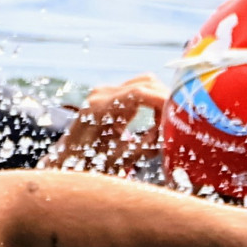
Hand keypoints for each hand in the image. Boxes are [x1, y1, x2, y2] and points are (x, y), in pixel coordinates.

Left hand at [43, 74, 168, 174]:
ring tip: (163, 125)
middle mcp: (100, 94)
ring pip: (145, 83)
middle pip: (145, 83)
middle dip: (165, 100)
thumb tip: (170, 132)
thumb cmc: (90, 163)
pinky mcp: (111, 94)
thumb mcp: (121, 159)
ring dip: (159, 100)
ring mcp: (105, 91)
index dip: (163, 100)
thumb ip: (148, 146)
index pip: (138, 93)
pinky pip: (139, 90)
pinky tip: (155, 120)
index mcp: (98, 109)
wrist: (68, 159)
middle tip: (174, 123)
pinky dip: (152, 102)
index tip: (179, 114)